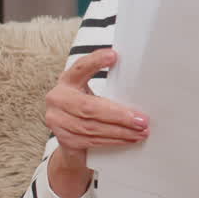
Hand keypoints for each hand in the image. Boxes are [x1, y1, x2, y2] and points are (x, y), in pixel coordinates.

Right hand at [43, 48, 148, 197]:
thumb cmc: (85, 110)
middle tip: (141, 120)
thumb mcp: (90, 92)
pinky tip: (128, 139)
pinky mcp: (64, 140)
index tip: (113, 56)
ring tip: (140, 132)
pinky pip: (93, 141)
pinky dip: (113, 141)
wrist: (69, 138)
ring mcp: (57, 121)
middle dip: (119, 115)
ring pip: (92, 127)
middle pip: (89, 107)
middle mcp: (58, 99)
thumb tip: (136, 82)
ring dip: (121, 131)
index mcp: (67, 80)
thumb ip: (106, 86)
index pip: (80, 68)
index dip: (95, 62)